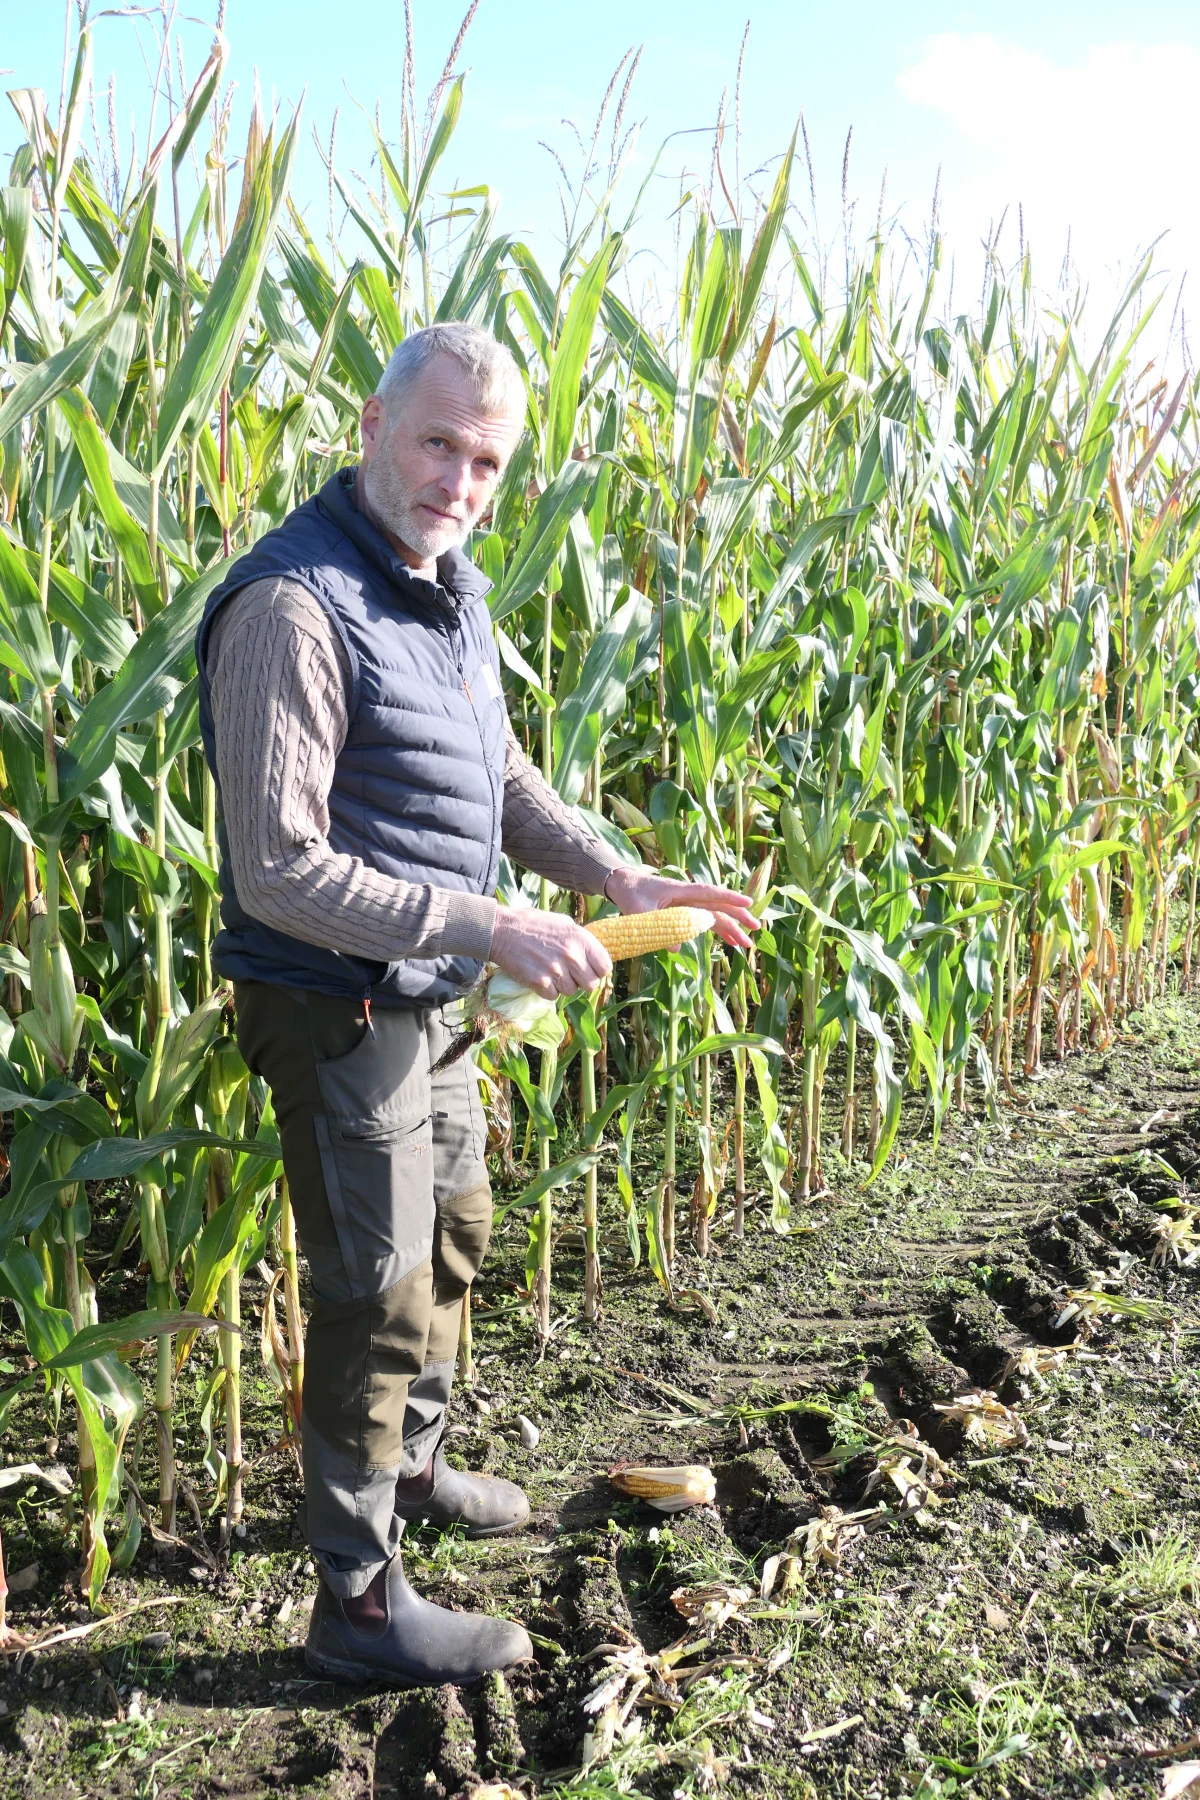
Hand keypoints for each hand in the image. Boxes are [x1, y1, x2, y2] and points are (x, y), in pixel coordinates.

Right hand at [490, 906, 612, 1000]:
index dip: (597, 970)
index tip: (588, 969)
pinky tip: (539, 976)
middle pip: (591, 984)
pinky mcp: (540, 982)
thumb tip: (594, 955)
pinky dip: (546, 990)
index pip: (605, 967)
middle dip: (580, 981)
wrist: (502, 930)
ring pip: (571, 992)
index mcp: (580, 938)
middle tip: (567, 973)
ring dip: (562, 986)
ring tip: (550, 971)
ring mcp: (556, 970)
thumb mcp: (563, 923)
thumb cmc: (533, 924)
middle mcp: (572, 955)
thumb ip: (580, 940)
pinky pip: (553, 996)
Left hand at [603, 866, 758, 950]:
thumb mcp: (640, 911)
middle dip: (739, 917)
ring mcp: (689, 905)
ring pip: (716, 916)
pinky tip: (730, 943)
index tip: (748, 903)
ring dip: (732, 929)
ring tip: (746, 944)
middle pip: (719, 906)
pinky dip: (718, 932)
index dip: (730, 898)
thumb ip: (656, 926)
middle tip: (756, 929)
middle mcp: (690, 897)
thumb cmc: (632, 894)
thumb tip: (675, 947)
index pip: (710, 894)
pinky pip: (706, 922)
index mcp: (682, 891)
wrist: (623, 886)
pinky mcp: (685, 913)